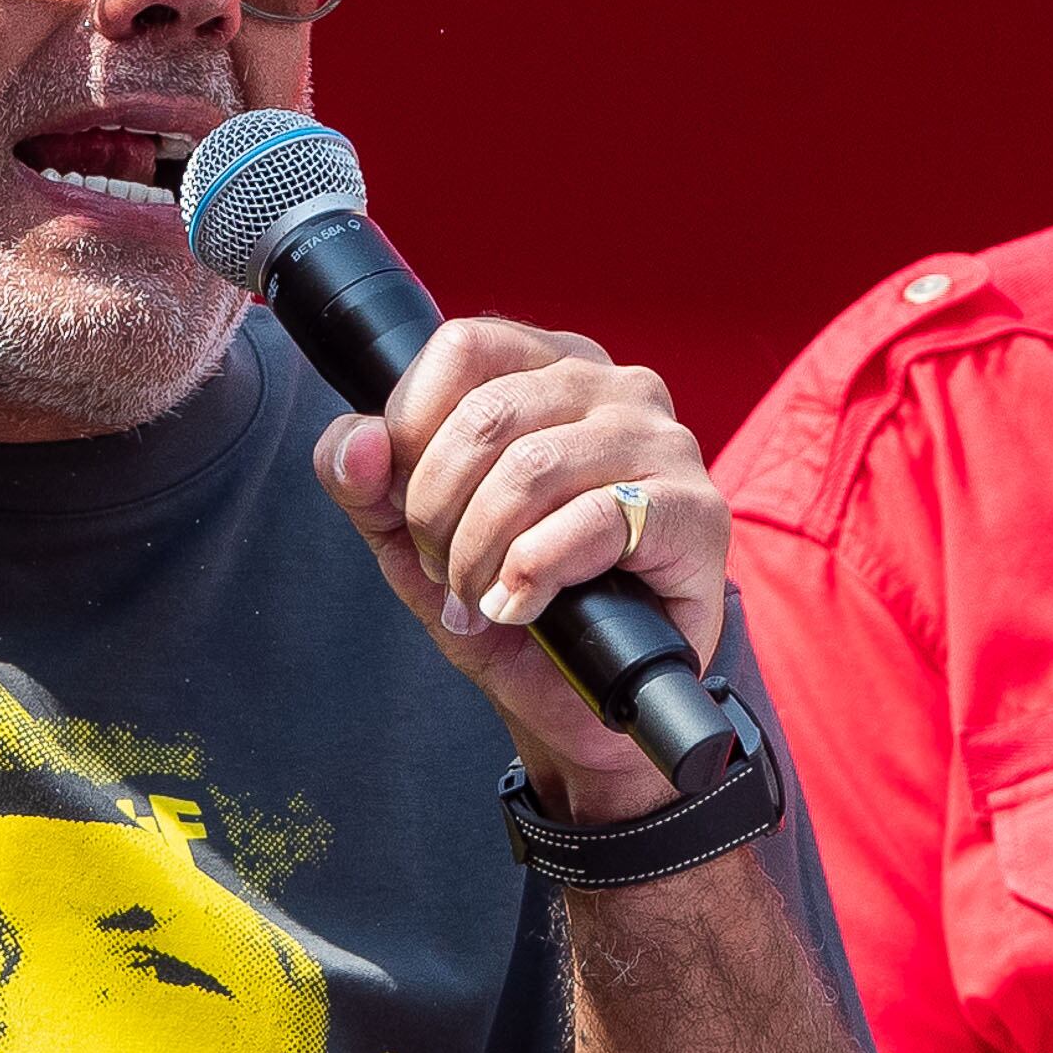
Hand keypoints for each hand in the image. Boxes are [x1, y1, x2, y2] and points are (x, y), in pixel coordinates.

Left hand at [311, 322, 726, 822]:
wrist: (580, 705)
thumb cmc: (508, 602)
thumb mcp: (412, 542)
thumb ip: (366, 483)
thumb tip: (356, 442)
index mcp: (551, 367)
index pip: (463, 347)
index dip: (412, 430)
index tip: (408, 505)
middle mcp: (617, 386)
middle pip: (487, 414)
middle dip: (437, 511)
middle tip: (445, 575)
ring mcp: (665, 443)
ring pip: (534, 467)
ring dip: (482, 553)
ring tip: (481, 601)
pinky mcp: (696, 511)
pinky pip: (595, 521)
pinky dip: (535, 573)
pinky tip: (525, 607)